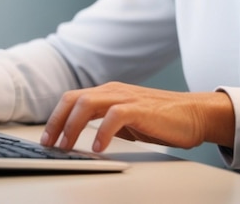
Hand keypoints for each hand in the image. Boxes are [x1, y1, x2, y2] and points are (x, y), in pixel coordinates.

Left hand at [40, 81, 234, 152]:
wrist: (193, 114)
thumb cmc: (160, 119)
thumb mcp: (126, 120)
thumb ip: (105, 121)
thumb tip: (83, 136)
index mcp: (108, 93)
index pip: (72, 99)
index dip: (55, 118)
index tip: (47, 140)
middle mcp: (113, 91)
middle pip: (73, 99)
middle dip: (56, 122)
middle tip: (49, 145)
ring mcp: (126, 98)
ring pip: (88, 103)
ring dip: (72, 126)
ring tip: (66, 147)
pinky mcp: (140, 108)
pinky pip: (114, 116)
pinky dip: (103, 131)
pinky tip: (99, 148)